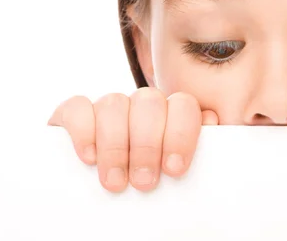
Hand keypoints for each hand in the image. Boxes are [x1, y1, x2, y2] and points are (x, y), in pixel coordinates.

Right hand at [47, 88, 218, 192]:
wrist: (97, 183)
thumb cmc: (146, 176)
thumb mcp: (172, 165)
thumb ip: (193, 146)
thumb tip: (213, 123)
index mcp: (170, 113)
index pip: (184, 105)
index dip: (181, 134)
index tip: (174, 169)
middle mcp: (141, 104)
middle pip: (150, 102)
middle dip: (148, 145)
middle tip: (144, 182)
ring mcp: (108, 106)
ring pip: (115, 103)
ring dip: (116, 145)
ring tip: (115, 181)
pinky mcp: (73, 113)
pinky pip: (78, 106)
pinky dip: (84, 130)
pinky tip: (88, 157)